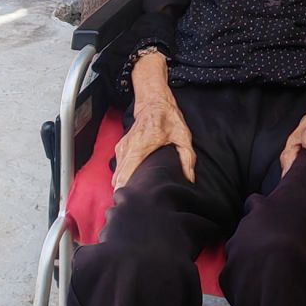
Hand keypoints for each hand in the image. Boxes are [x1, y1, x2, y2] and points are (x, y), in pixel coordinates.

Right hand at [114, 58, 195, 191]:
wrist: (154, 102)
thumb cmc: (168, 118)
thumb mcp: (183, 136)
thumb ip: (187, 158)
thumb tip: (189, 179)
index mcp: (141, 146)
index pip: (126, 173)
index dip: (127, 190)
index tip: (133, 202)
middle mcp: (127, 148)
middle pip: (118, 178)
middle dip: (125, 192)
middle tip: (136, 204)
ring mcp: (121, 148)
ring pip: (116, 175)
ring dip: (123, 185)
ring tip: (135, 197)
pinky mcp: (121, 149)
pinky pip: (118, 168)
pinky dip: (123, 177)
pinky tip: (133, 184)